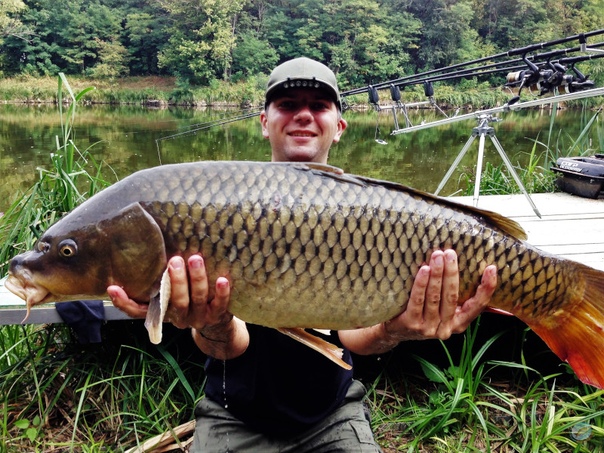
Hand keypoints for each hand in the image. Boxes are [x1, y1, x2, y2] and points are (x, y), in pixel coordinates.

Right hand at [107, 254, 231, 329]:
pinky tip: (222, 279)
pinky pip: (220, 305)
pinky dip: (221, 293)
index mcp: (163, 312)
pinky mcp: (218, 316)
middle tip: (174, 260)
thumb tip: (148, 247)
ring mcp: (199, 317)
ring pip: (197, 299)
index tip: (112, 287)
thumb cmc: (190, 300)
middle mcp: (179, 317)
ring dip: (197, 279)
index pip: (138, 311)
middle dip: (176, 281)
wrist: (216, 324)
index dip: (124, 302)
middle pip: (175, 301)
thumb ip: (160, 280)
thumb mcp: (171, 294)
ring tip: (195, 259)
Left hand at [384, 249, 496, 340]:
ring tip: (437, 256)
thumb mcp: (443, 310)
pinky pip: (417, 300)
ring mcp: (428, 328)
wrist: (395, 332)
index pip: (478, 306)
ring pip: (435, 297)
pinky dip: (421, 283)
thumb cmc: (423, 314)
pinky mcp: (411, 324)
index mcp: (459, 323)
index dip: (487, 288)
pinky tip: (424, 270)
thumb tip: (476, 269)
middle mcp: (446, 328)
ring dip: (437, 274)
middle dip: (452, 272)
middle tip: (451, 253)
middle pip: (453, 296)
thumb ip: (456, 297)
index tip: (492, 268)